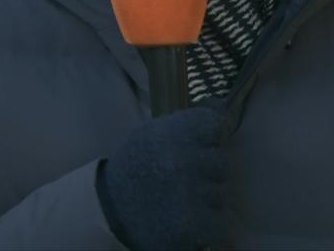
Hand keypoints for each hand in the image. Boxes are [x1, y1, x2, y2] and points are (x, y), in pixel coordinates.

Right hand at [98, 106, 227, 250]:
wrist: (110, 208)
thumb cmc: (135, 163)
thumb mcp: (153, 132)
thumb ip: (186, 123)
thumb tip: (220, 109)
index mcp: (176, 133)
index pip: (216, 125)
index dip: (211, 135)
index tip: (204, 143)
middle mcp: (185, 160)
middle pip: (222, 161)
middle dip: (209, 169)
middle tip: (190, 174)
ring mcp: (192, 193)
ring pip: (220, 192)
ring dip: (207, 196)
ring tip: (184, 196)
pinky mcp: (194, 224)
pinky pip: (217, 220)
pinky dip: (206, 221)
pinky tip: (187, 216)